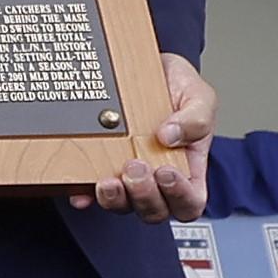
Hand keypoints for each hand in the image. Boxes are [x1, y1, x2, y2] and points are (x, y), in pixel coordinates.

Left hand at [73, 53, 214, 222]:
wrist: (148, 67)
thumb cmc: (178, 88)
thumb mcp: (198, 97)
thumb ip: (195, 119)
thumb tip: (169, 137)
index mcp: (187, 168)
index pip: (189, 202)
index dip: (180, 197)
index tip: (167, 172)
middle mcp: (156, 178)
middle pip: (154, 210)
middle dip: (144, 195)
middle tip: (135, 166)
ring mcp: (126, 175)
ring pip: (122, 205)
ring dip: (115, 199)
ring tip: (109, 180)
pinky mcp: (100, 166)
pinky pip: (88, 192)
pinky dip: (83, 195)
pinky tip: (79, 191)